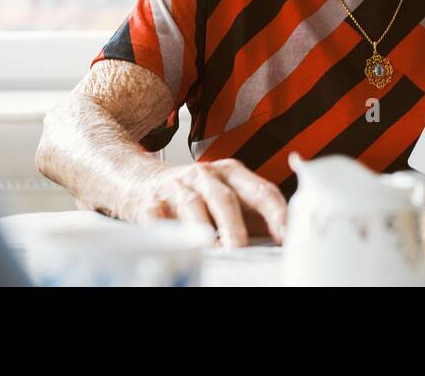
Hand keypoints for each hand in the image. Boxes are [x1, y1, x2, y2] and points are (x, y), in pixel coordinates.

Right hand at [121, 159, 287, 247]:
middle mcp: (205, 176)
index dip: (275, 212)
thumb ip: (254, 213)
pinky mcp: (150, 203)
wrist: (137, 179)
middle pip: (225, 198)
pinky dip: (169, 233)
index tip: (285, 234)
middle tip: (241, 249)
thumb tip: (286, 238)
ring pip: (193, 207)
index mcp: (231, 173)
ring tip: (212, 251)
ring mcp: (176, 188)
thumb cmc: (192, 194)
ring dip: (203, 230)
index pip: (260, 190)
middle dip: (235, 226)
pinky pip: (159, 220)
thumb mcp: (226, 195)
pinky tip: (178, 246)